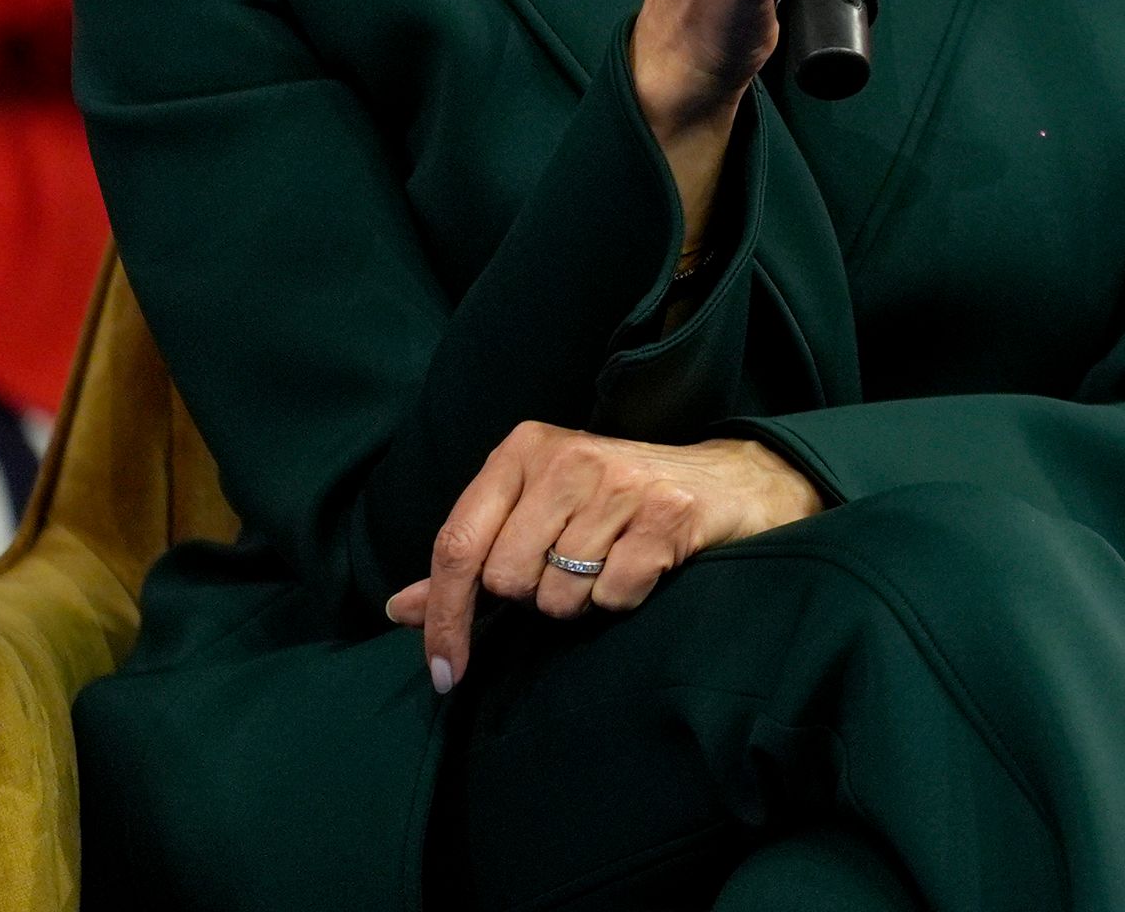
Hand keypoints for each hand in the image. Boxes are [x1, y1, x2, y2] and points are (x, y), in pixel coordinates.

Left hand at [384, 424, 823, 689]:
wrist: (726, 482)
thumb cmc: (615, 503)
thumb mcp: (535, 515)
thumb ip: (469, 561)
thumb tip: (399, 611)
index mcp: (522, 450)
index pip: (458, 544)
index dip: (444, 618)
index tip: (445, 674)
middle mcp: (568, 456)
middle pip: (507, 579)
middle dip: (534, 596)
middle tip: (571, 569)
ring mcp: (621, 481)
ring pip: (559, 595)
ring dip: (581, 601)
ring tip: (609, 564)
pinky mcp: (666, 513)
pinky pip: (613, 596)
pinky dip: (623, 599)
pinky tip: (643, 566)